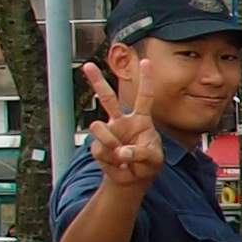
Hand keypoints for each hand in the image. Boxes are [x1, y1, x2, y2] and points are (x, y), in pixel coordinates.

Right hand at [79, 61, 161, 195]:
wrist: (133, 179)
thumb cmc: (147, 164)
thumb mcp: (153, 160)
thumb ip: (140, 154)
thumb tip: (121, 151)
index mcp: (141, 120)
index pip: (144, 97)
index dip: (146, 80)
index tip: (147, 61)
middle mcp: (122, 122)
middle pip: (107, 98)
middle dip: (96, 82)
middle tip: (87, 65)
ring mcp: (108, 132)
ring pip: (97, 127)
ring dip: (109, 142)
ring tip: (120, 155)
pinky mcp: (98, 146)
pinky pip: (99, 149)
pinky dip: (109, 158)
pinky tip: (116, 163)